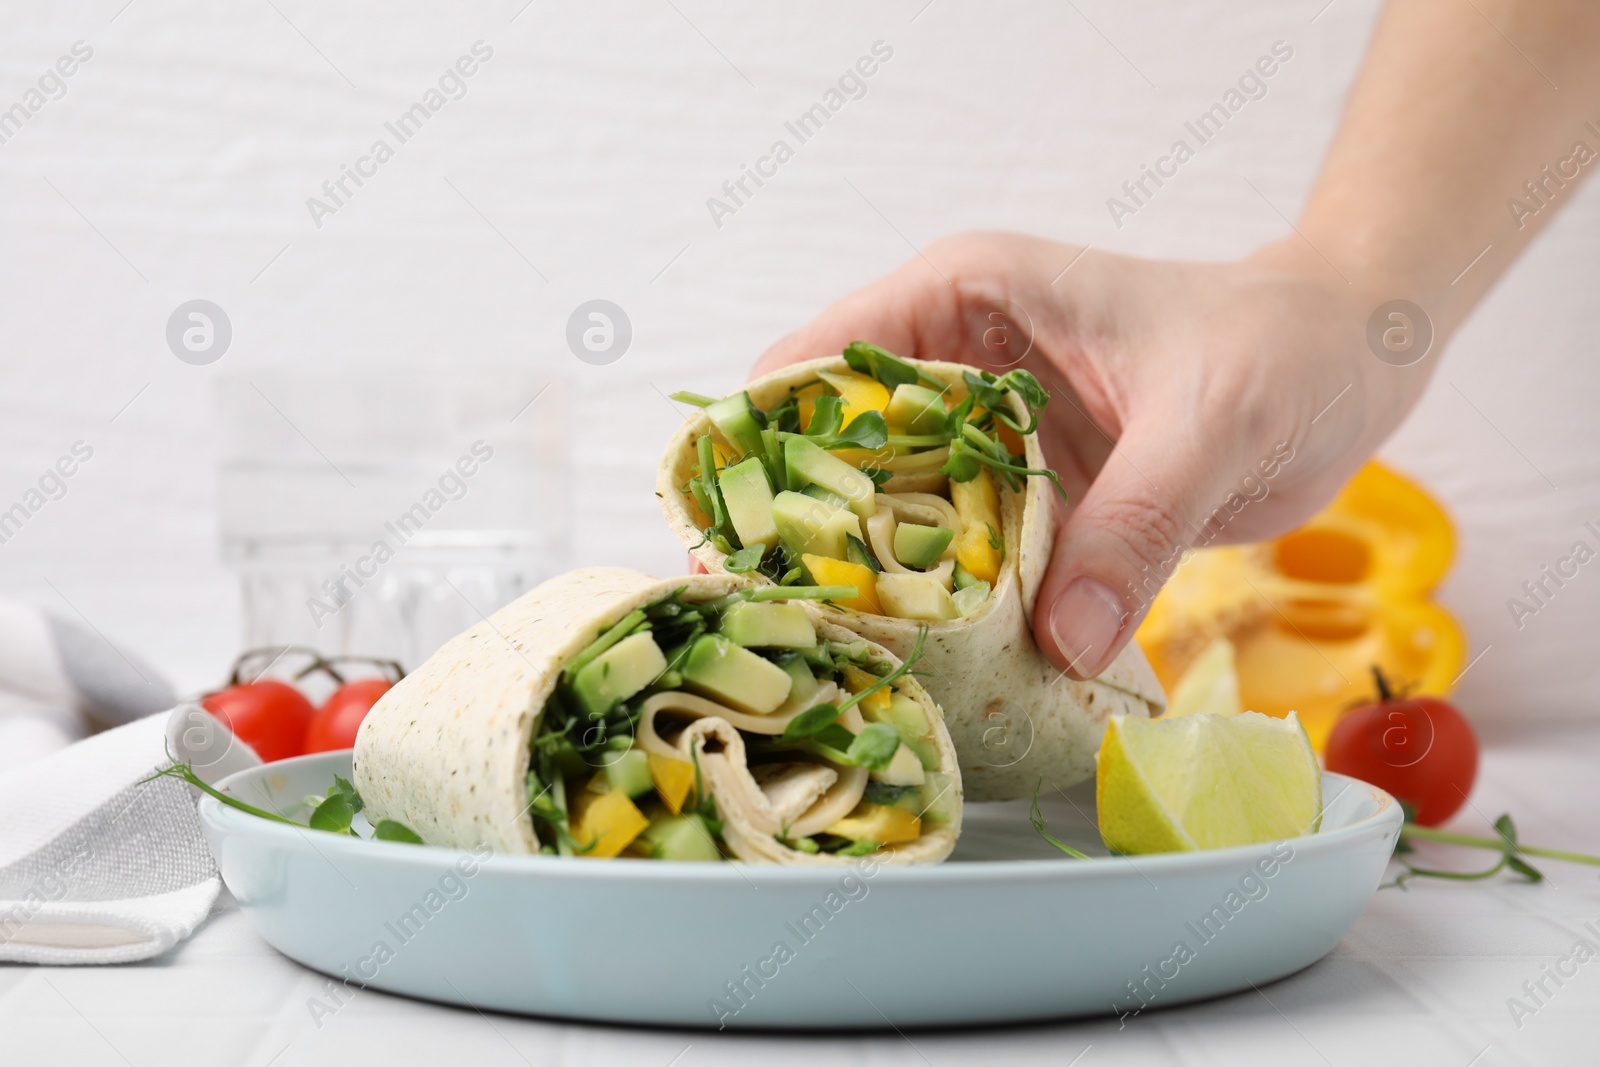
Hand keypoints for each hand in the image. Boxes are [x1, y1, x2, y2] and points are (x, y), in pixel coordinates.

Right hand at [753, 232, 1425, 678]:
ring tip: (849, 663)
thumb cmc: (1284, 347)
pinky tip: (937, 664)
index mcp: (963, 297)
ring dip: (873, 584)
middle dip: (809, 539)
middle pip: (831, 454)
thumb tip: (1057, 639)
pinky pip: (956, 556)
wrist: (1350, 362)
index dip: (770, 454)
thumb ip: (1134, 523)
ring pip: (887, 515)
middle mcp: (951, 363)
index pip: (814, 365)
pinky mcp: (1021, 496)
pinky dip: (944, 607)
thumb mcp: (1212, 422)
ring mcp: (983, 436)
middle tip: (793, 632)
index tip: (755, 554)